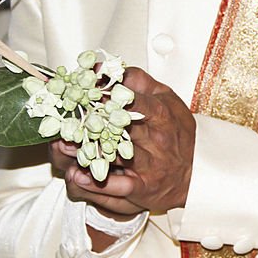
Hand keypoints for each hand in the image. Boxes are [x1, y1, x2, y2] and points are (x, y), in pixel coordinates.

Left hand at [51, 67, 195, 215]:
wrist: (195, 175)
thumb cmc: (176, 133)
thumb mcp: (167, 100)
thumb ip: (139, 81)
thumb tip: (103, 67)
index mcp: (164, 117)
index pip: (140, 104)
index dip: (114, 97)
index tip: (90, 91)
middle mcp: (158, 142)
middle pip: (121, 130)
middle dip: (93, 122)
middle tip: (66, 115)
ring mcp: (149, 167)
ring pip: (114, 158)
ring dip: (85, 152)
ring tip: (63, 145)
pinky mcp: (141, 189)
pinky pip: (117, 188)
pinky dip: (96, 184)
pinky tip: (78, 176)